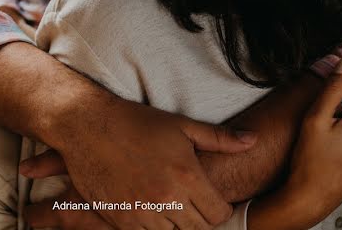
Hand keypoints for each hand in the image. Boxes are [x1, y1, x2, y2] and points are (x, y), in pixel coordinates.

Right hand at [21, 94, 256, 228]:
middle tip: (191, 202)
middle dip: (199, 218)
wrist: (88, 125)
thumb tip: (253, 140)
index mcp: (187, 177)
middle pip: (199, 229)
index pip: (219, 215)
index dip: (220, 209)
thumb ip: (220, 139)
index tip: (212, 200)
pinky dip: (151, 226)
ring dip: (175, 224)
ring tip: (169, 202)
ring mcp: (142, 212)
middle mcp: (167, 199)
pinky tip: (148, 207)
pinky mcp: (120, 220)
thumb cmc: (136, 122)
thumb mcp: (181, 126)